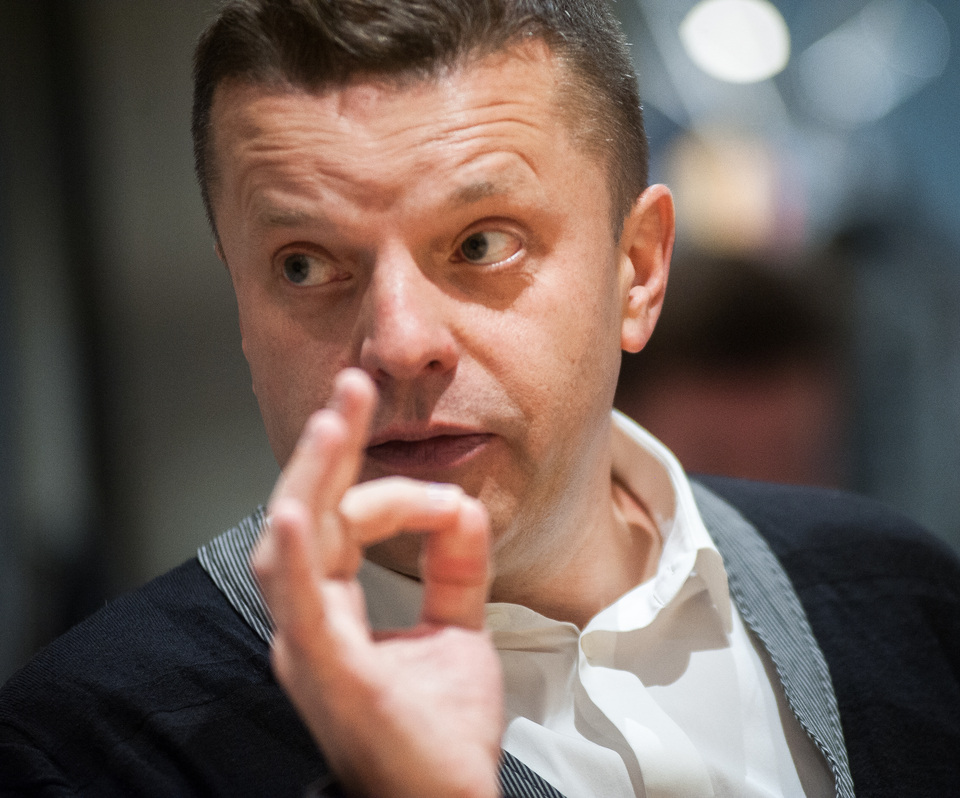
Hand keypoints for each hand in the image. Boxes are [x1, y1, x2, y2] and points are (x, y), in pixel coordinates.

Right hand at [252, 368, 501, 797]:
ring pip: (293, 547)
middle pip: (302, 517)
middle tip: (351, 385)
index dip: (392, 494)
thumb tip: (463, 504)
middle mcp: (307, 625)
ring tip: (334, 418)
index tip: (452, 504)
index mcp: (330, 612)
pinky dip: (296, 559)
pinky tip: (297, 515)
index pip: (340, 524)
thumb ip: (455, 568)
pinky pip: (304, 610)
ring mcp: (312, 650)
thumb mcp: (456, 631)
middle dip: (328, 448)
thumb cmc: (438, 733)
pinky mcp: (333, 676)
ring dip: (313, 479)